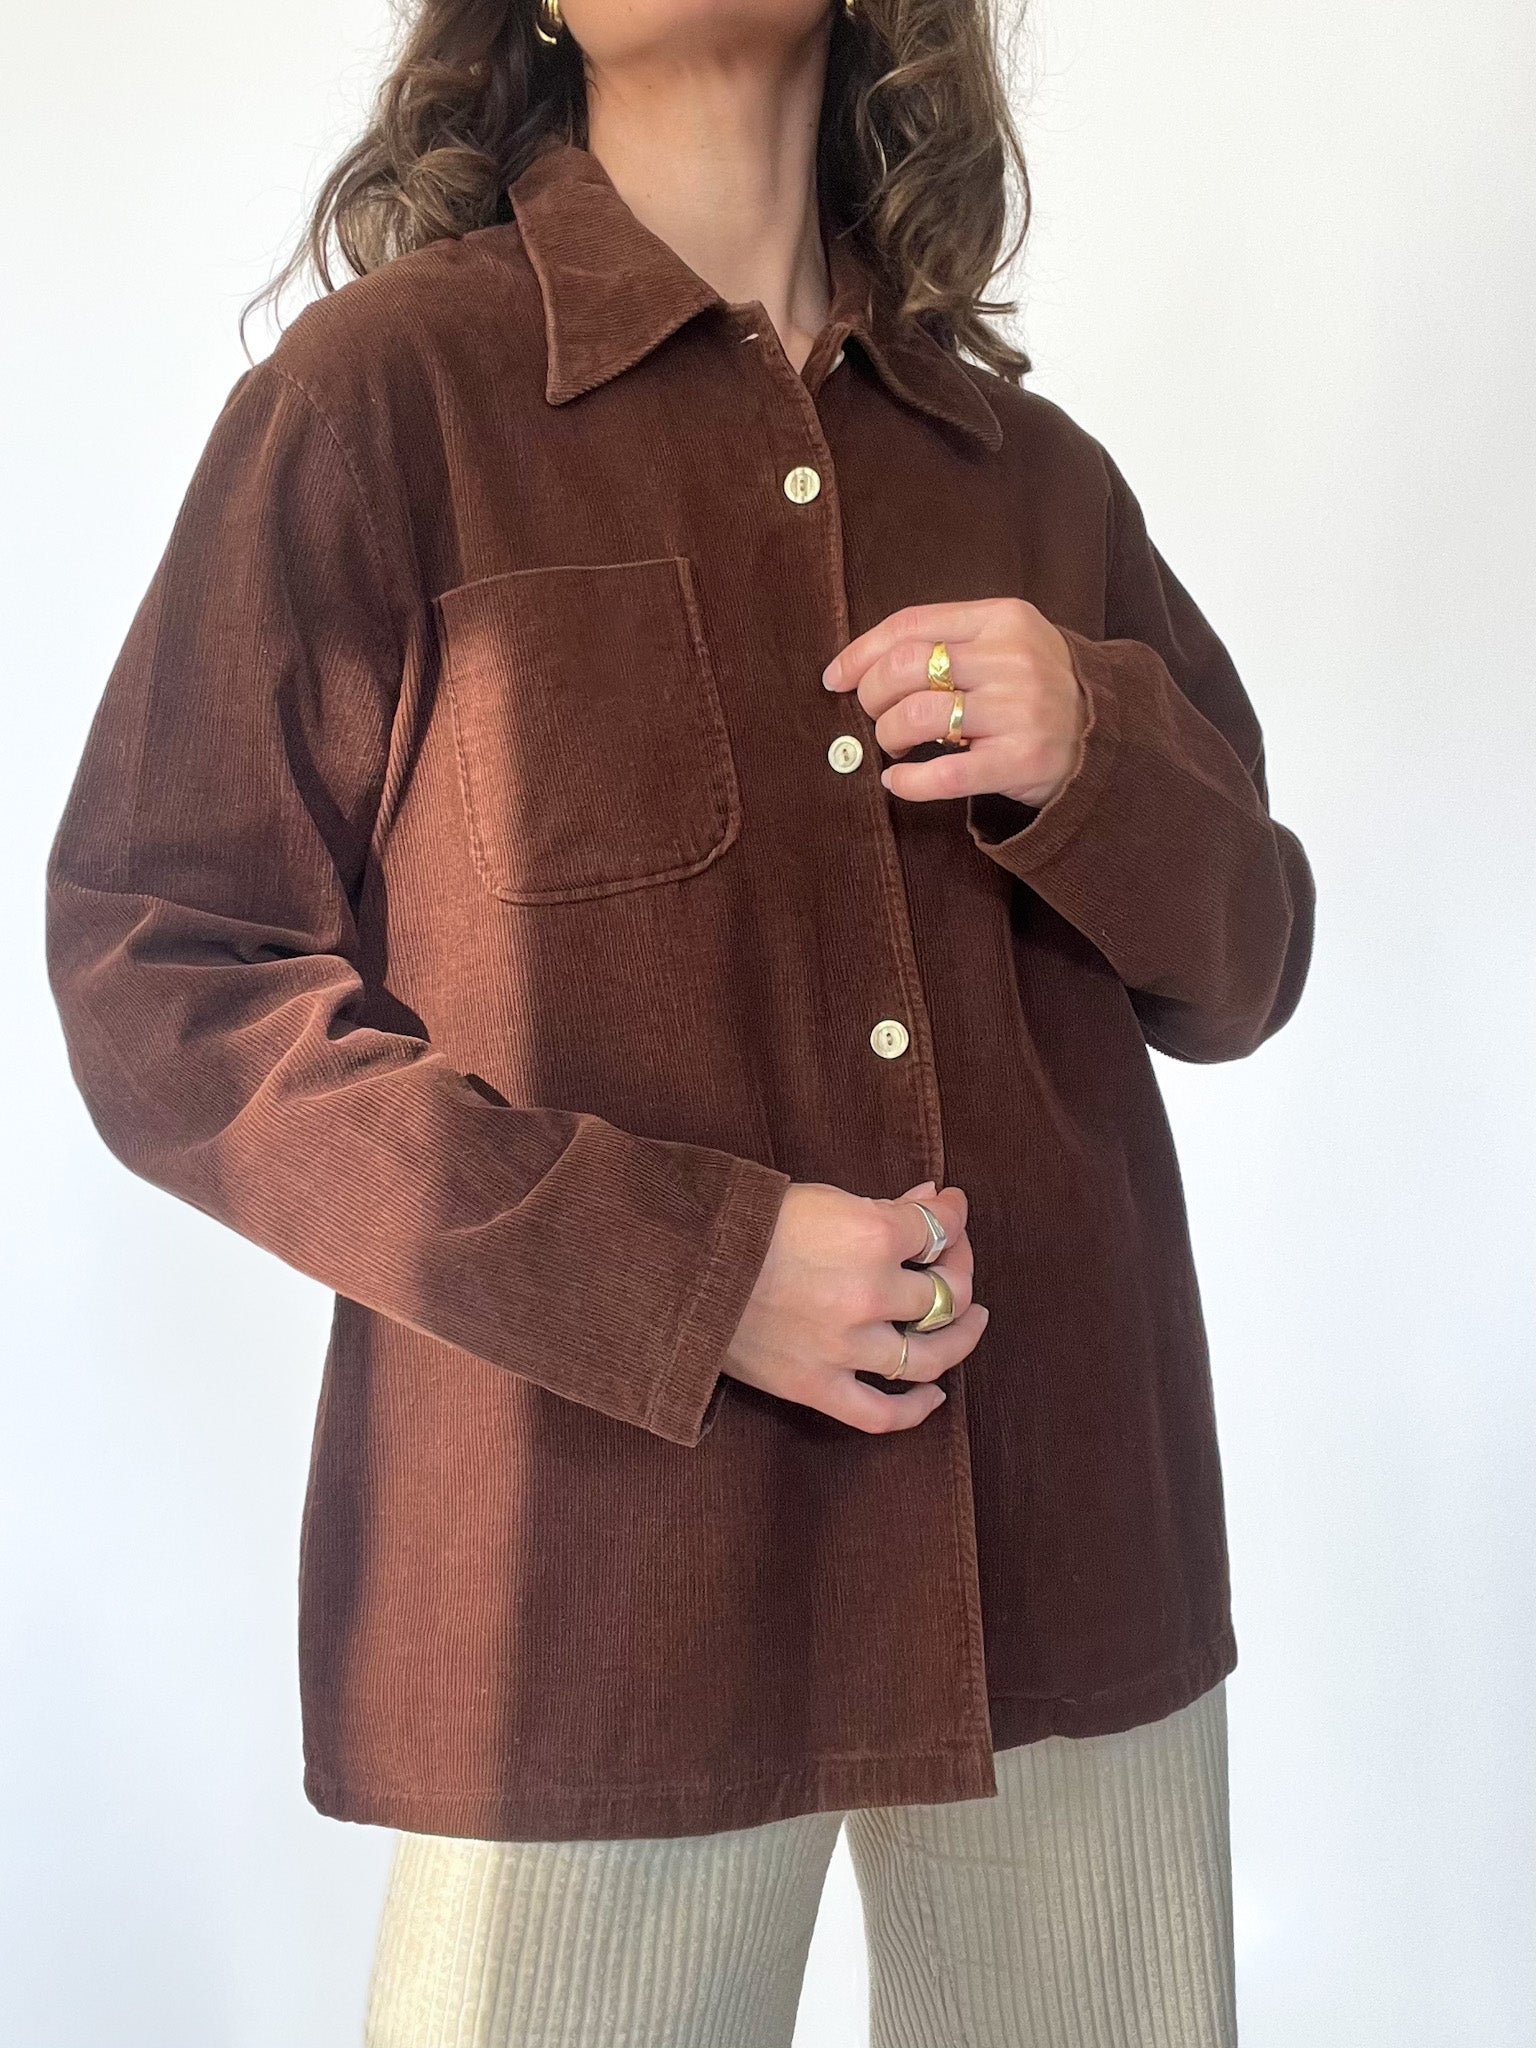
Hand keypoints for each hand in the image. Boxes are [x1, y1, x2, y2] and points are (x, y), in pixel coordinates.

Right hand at [723, 1179, 987, 1431]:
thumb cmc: (747, 1221)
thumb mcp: (822, 1197)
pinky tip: (934, 1393)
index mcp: (872, 1235)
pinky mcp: (817, 1386)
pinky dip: (915, 1409)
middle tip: (954, 1260)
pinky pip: (881, 1413)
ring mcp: (846, 1346)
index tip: (949, 1209)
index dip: (952, 1217)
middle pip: (945, 1291)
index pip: (939, 1229)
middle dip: (959, 1268)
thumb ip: (884, 1205)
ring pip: (930, 1354)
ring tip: (969, 1322)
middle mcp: (869, 1293)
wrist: (680, 1265)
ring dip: (960, 1337)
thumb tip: (933, 1200)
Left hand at [821, 598, 1086, 807]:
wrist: (1107, 740)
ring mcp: (1020, 710)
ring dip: (888, 735)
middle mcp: (1013, 659)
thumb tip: (860, 665)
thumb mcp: (1006, 644)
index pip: (911, 625)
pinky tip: (898, 782)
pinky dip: (908, 781)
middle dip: (871, 696)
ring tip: (895, 745)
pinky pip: (944, 773)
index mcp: (1004, 619)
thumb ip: (947, 641)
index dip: (861, 652)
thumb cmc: (1038, 690)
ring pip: (917, 716)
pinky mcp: (1022, 761)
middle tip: (873, 715)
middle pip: (905, 668)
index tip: (836, 677)